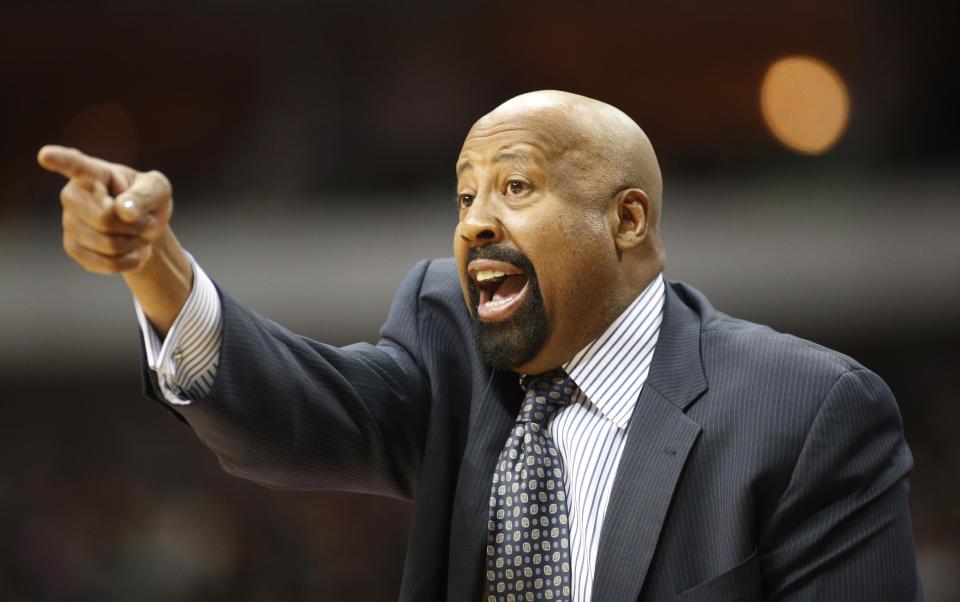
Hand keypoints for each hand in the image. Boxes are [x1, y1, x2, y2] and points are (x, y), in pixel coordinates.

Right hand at [37, 145, 172, 273]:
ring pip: (109, 244)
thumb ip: (145, 196)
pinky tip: (131, 250)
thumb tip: (123, 210)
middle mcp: (73, 195)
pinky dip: (130, 260)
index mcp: (94, 172)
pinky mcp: (73, 248)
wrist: (143, 227)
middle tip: (145, 219)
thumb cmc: (148, 199)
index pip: (75, 165)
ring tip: (136, 232)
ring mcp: (69, 222)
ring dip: (135, 242)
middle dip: (135, 225)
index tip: (45, 155)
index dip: (60, 160)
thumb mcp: (157, 190)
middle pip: (104, 218)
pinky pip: (108, 264)